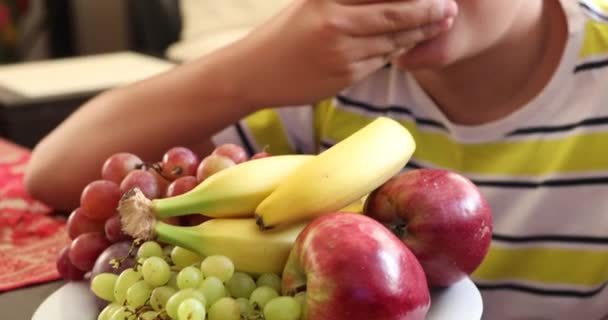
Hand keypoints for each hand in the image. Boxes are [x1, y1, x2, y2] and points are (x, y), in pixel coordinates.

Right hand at [231, 0, 457, 106]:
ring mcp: (341, 53)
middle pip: (396, 14)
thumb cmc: (283, 35)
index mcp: (328, 1)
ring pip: (393, 41)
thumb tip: (390, 1)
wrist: (254, 72)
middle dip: (429, 11)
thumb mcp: (312, 5)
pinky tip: (409, 44)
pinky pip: (379, 61)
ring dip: (419, 33)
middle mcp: (336, 23)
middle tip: (449, 7)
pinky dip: (397, 52)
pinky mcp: (344, 77)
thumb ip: (347, 1)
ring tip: (440, 23)